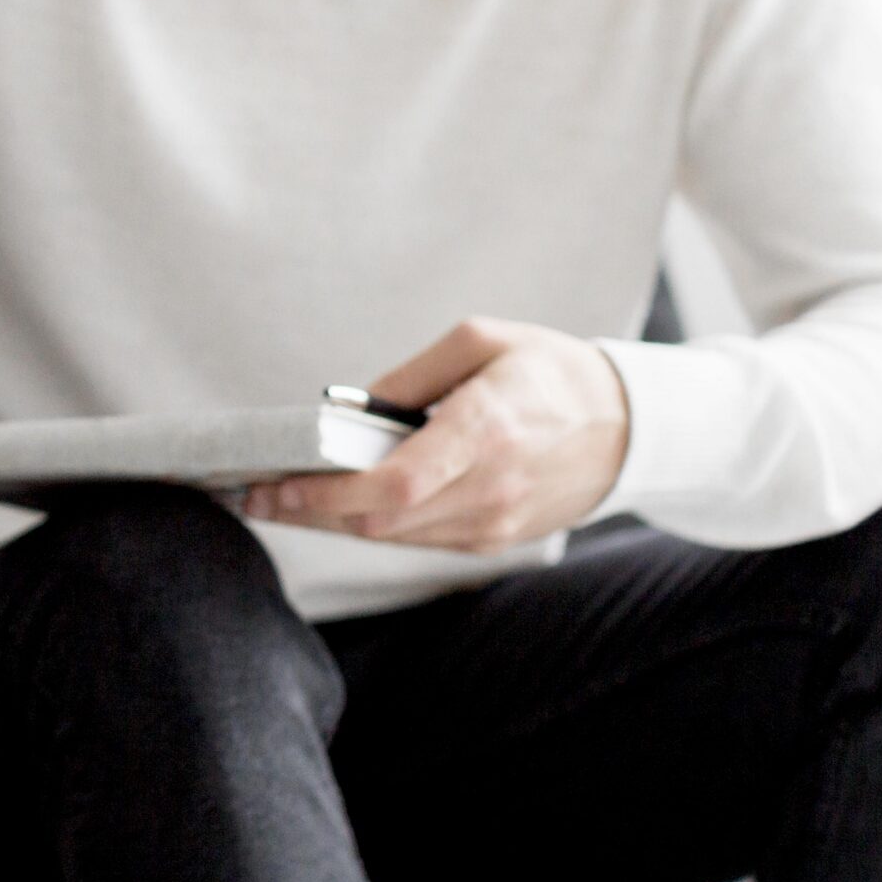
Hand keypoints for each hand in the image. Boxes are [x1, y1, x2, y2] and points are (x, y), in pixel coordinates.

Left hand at [247, 319, 629, 551]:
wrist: (629, 426)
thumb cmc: (549, 372)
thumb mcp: (481, 342)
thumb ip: (409, 377)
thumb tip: (345, 410)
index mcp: (486, 430)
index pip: (392, 483)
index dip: (325, 494)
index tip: (272, 484)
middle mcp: (490, 488)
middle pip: (380, 520)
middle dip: (308, 512)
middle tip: (253, 494)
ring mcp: (495, 524)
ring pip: (392, 538)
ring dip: (330, 524)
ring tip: (278, 501)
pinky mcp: (494, 540)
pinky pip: (417, 540)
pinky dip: (371, 526)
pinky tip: (333, 508)